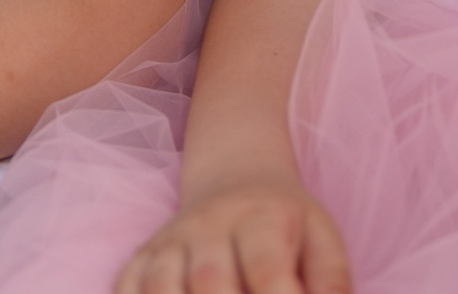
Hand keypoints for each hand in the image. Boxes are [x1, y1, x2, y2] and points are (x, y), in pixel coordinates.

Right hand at [116, 181, 352, 293]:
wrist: (234, 175)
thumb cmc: (284, 221)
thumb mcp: (320, 236)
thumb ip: (330, 279)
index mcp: (262, 218)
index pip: (266, 270)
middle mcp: (211, 225)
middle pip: (210, 281)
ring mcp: (173, 239)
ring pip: (162, 284)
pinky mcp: (144, 254)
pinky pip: (127, 283)